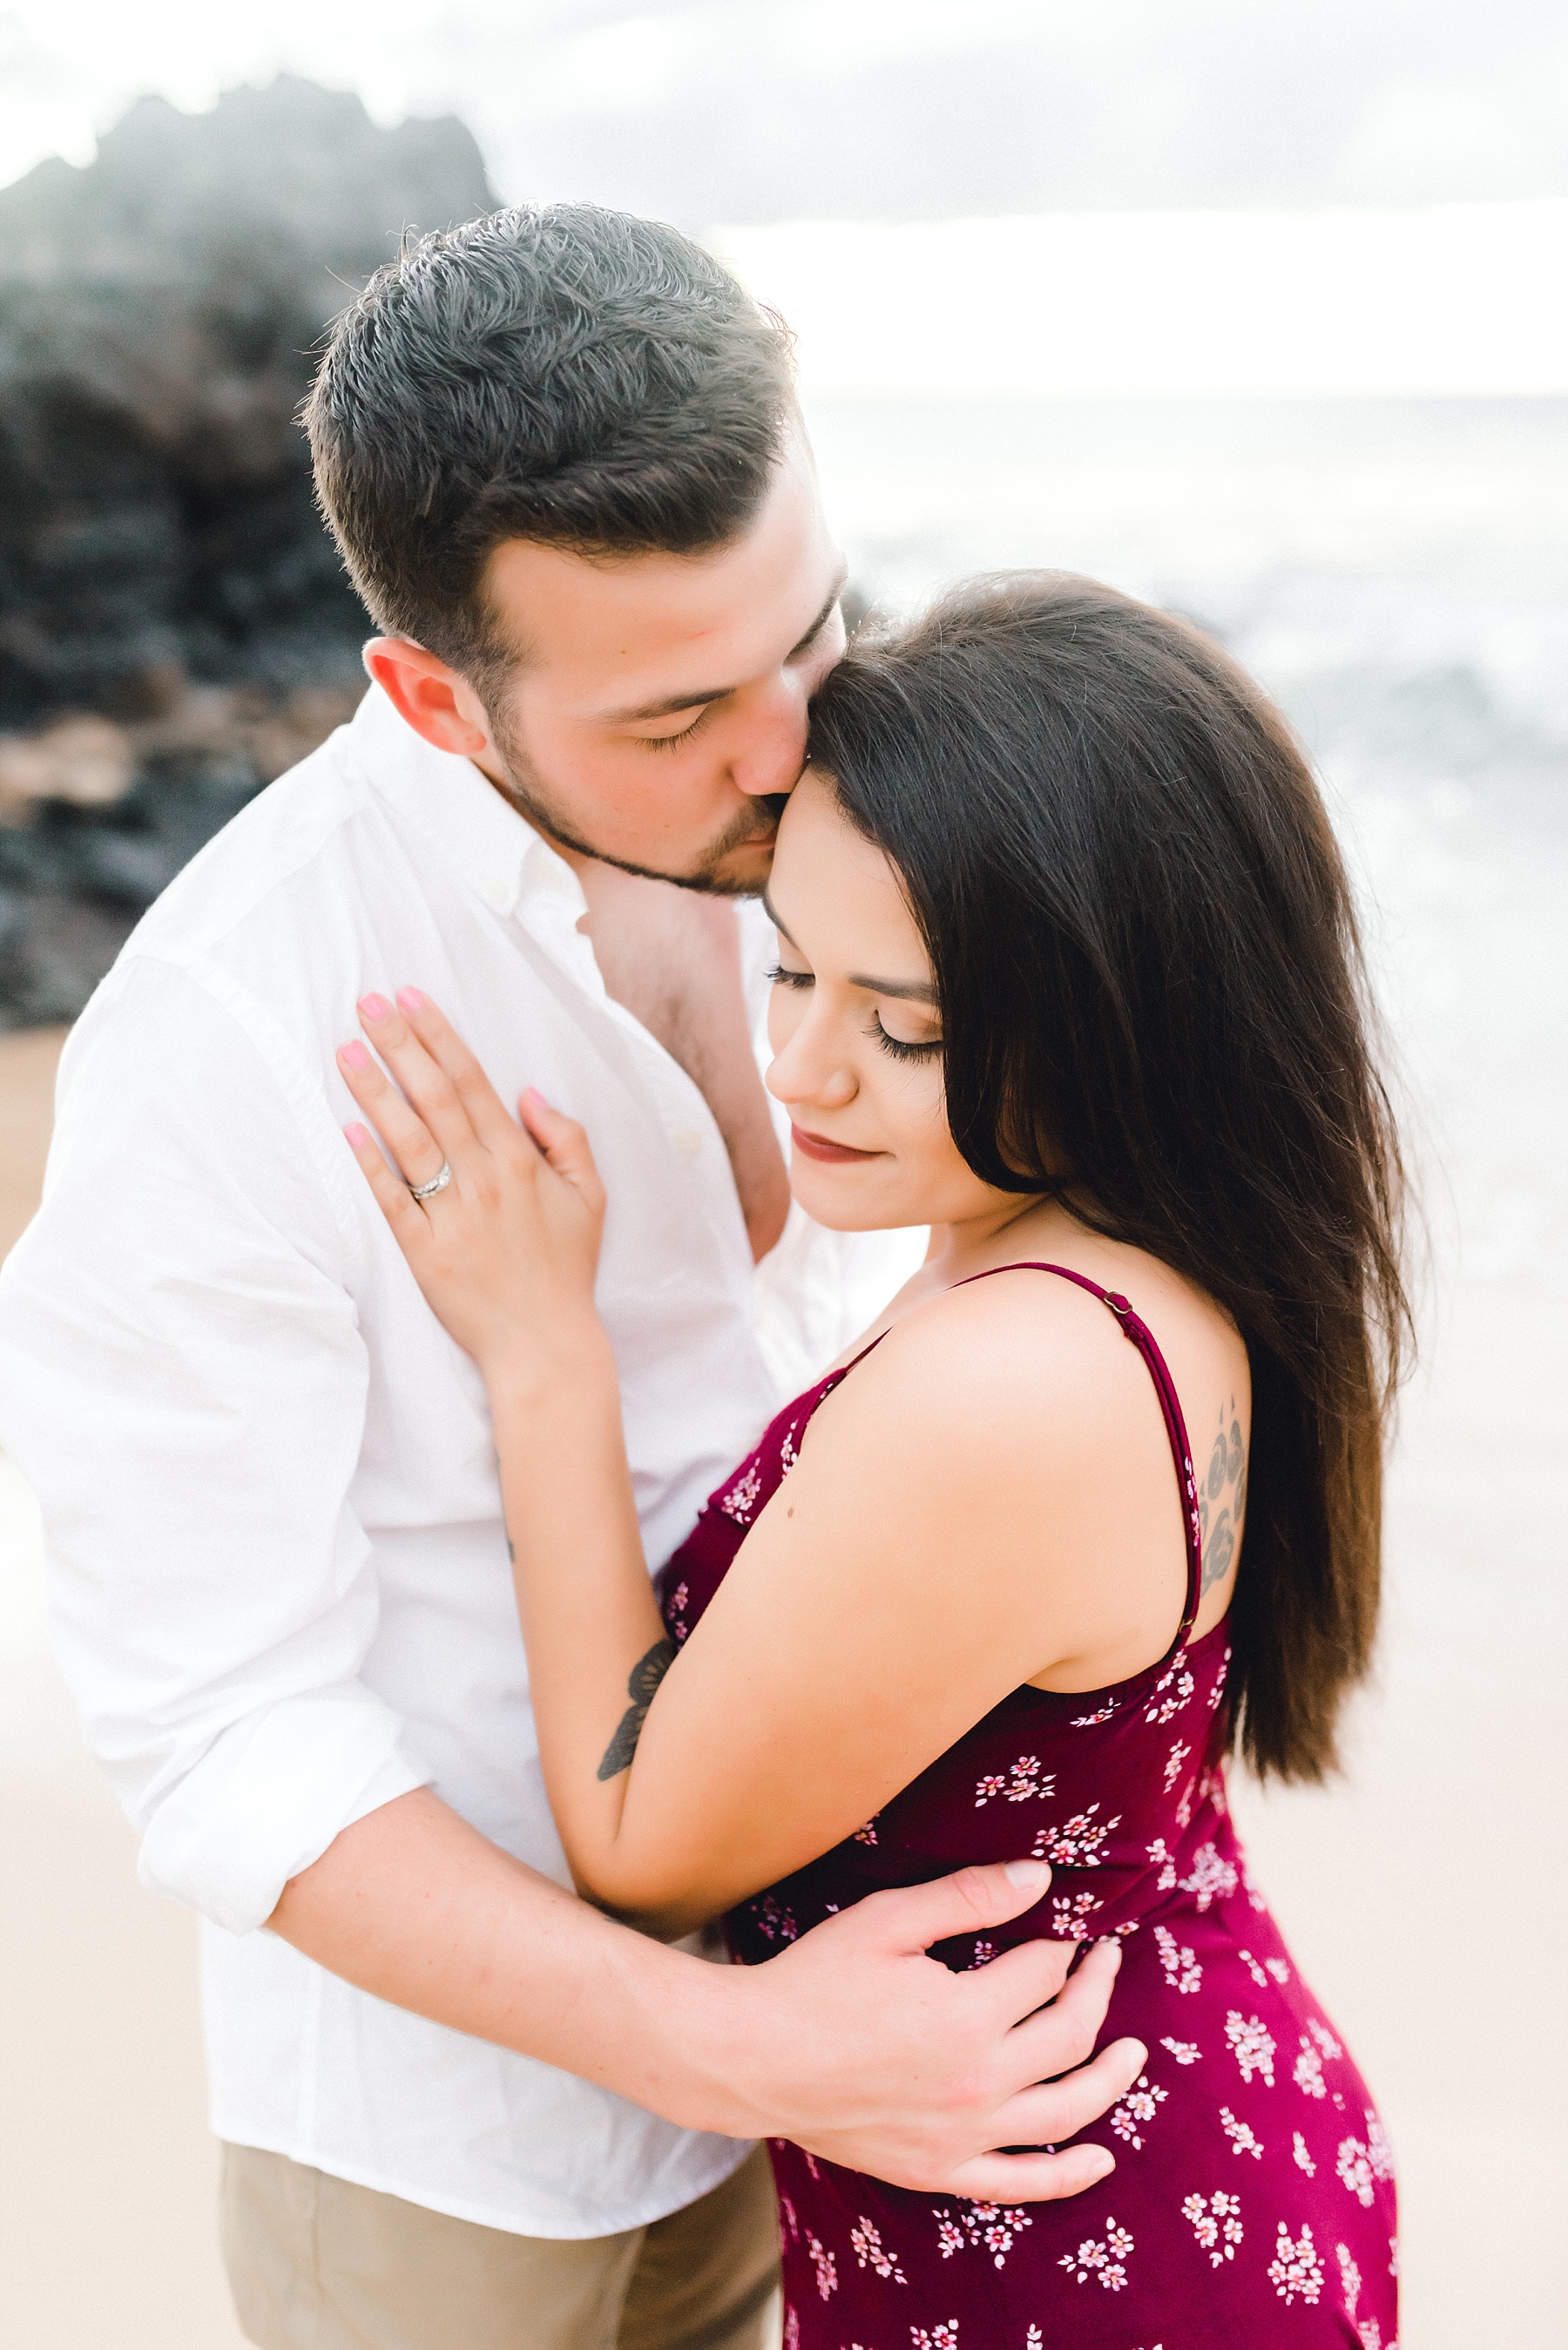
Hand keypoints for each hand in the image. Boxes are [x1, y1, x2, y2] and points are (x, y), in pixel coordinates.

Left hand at [338, 988, 606, 1384]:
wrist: (544, 1342)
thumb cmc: (565, 1269)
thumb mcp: (591, 1197)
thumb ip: (566, 1140)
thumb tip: (528, 1094)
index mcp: (521, 1161)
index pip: (473, 1082)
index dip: (439, 1037)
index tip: (411, 999)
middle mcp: (484, 1179)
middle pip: (435, 1097)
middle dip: (400, 1045)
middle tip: (368, 1003)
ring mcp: (451, 1215)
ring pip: (408, 1139)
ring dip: (375, 1090)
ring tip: (346, 1048)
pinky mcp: (423, 1252)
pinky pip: (391, 1198)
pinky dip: (369, 1162)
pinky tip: (347, 1127)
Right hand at [704, 1858, 1146, 2201]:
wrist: (753, 2058)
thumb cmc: (815, 1980)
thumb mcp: (889, 1921)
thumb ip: (969, 1898)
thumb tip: (1041, 1877)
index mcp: (967, 2017)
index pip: (1044, 1971)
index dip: (1059, 1942)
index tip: (1065, 1923)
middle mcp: (978, 2083)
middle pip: (1068, 2037)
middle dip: (1095, 1992)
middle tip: (1105, 1961)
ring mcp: (962, 2136)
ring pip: (1065, 2114)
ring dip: (1109, 2081)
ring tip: (1134, 2054)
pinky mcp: (939, 2171)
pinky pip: (1020, 2184)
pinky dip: (1067, 2176)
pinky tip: (1100, 2159)